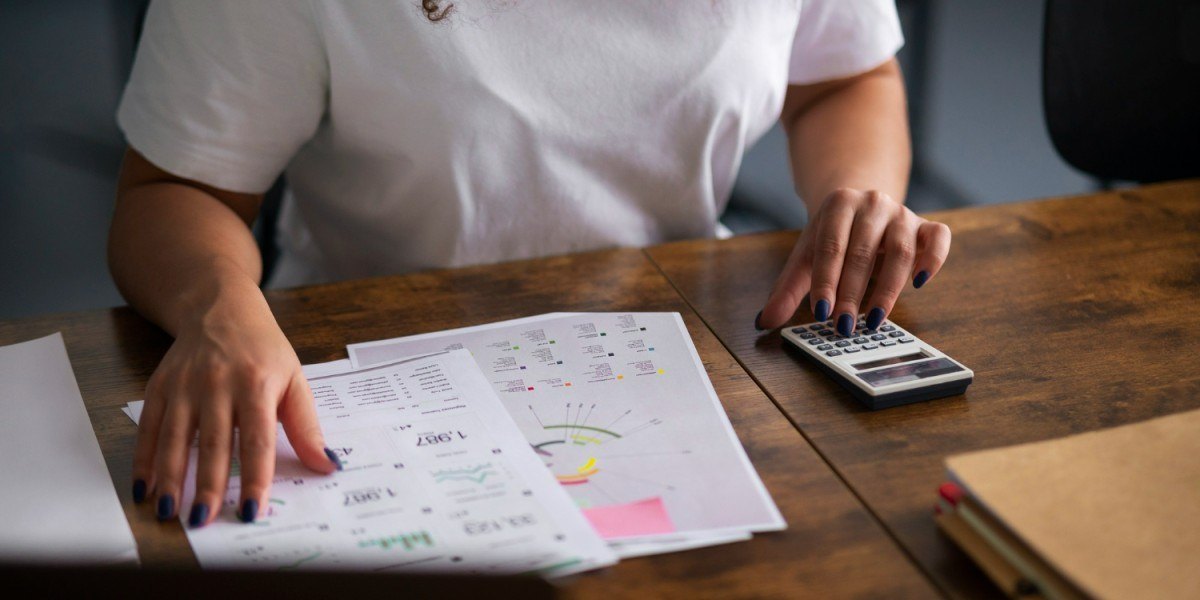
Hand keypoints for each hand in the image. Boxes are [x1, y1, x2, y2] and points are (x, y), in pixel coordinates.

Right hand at [131, 291, 336, 526]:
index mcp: (257, 384)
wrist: (220, 309)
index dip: (254, 477)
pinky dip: (143, 460)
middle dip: (207, 485)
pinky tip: (144, 488)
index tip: (251, 510)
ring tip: (170, 512)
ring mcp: (184, 385)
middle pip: (213, 443)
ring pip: (174, 439)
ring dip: (170, 478)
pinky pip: (149, 428)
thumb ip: (307, 426)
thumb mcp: (295, 379)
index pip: (257, 440)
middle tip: (204, 520)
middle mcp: (218, 384)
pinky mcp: (159, 387)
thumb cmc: (263, 349)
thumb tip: (327, 464)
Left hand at [756, 187, 950, 334]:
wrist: (861, 203)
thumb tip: (764, 321)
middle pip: (862, 252)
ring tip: (874, 319)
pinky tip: (919, 284)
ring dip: (887, 289)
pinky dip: (933, 260)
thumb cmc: (832, 235)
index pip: (831, 246)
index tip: (821, 312)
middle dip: (851, 292)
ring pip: (900, 251)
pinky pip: (938, 240)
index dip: (826, 281)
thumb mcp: (806, 255)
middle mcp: (873, 204)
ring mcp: (902, 213)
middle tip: (843, 325)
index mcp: (838, 204)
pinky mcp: (927, 226)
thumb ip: (788, 289)